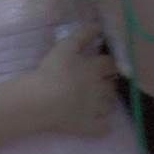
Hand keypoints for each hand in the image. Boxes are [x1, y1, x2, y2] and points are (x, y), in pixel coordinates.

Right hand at [33, 22, 118, 136]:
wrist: (41, 100)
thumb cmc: (52, 70)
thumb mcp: (65, 46)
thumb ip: (83, 34)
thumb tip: (98, 25)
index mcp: (96, 69)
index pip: (110, 64)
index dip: (106, 63)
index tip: (100, 64)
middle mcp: (101, 89)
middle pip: (111, 85)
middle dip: (106, 83)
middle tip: (93, 82)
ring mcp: (97, 110)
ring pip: (109, 105)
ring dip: (105, 102)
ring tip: (93, 100)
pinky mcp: (90, 127)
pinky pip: (104, 127)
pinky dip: (102, 124)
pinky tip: (96, 121)